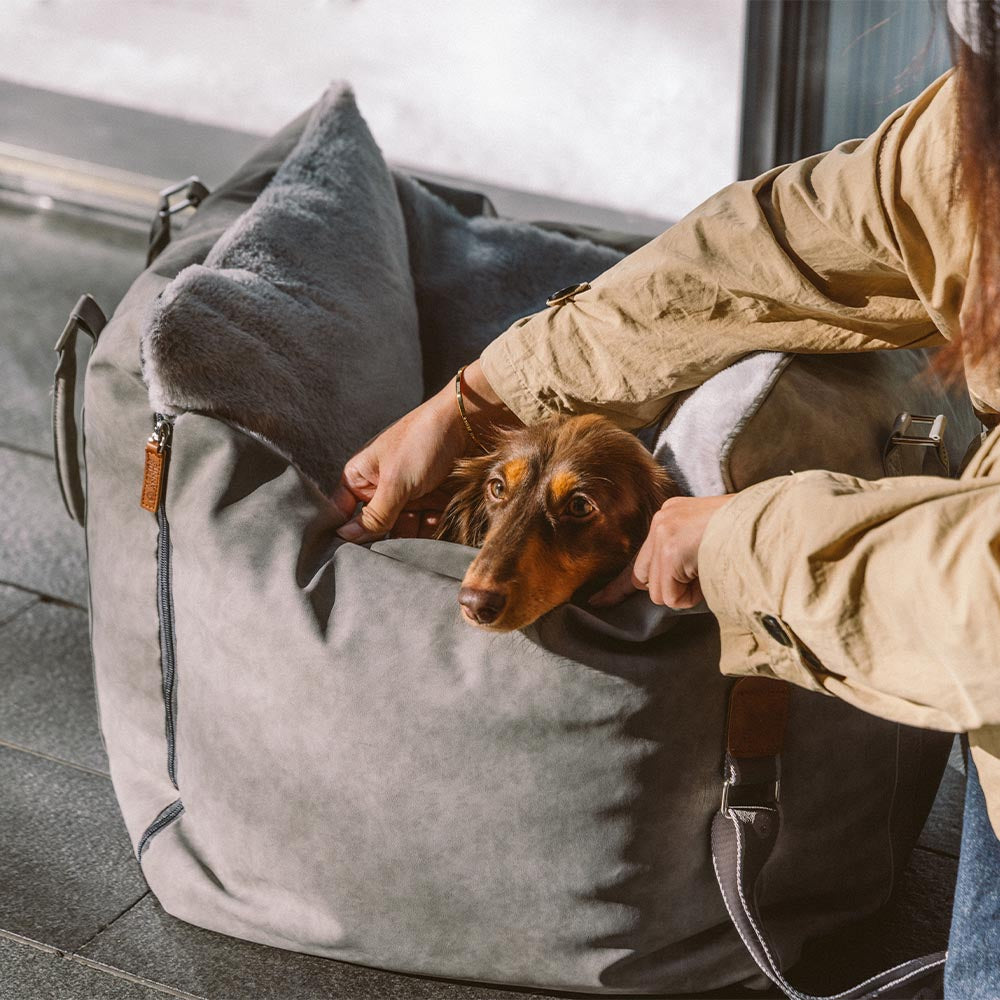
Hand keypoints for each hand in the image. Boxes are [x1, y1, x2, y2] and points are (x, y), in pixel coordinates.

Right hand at [331, 361, 517, 541]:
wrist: (469, 423)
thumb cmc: (422, 442)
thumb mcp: (395, 483)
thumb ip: (374, 515)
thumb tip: (343, 538)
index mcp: (360, 476)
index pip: (343, 513)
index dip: (346, 534)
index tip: (349, 559)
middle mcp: (381, 487)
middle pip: (375, 526)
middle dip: (384, 541)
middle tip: (390, 560)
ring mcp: (408, 493)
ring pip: (403, 528)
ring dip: (410, 540)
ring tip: (415, 552)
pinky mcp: (432, 498)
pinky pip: (426, 524)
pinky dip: (430, 532)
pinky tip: (435, 536)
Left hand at [589, 494, 733, 608]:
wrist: (768, 522)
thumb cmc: (747, 535)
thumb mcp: (708, 543)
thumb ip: (683, 560)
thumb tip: (665, 591)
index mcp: (671, 515)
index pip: (639, 556)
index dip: (619, 585)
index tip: (597, 602)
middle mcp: (662, 520)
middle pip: (644, 578)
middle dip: (667, 589)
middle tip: (695, 581)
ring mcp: (664, 534)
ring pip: (659, 592)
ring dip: (685, 593)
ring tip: (711, 572)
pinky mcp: (671, 551)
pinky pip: (671, 595)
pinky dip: (690, 596)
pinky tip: (709, 575)